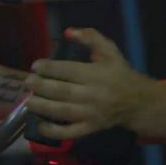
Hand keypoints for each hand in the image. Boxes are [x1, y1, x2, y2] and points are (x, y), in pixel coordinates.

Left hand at [24, 27, 154, 139]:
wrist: (137, 101)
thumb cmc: (120, 73)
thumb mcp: (110, 51)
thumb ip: (91, 37)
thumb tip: (68, 32)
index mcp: (97, 74)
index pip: (69, 71)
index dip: (50, 68)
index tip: (35, 66)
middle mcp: (93, 95)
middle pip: (62, 92)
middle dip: (41, 87)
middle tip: (27, 82)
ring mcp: (91, 114)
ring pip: (63, 112)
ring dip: (43, 107)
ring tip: (28, 101)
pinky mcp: (90, 128)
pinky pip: (69, 132)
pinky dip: (53, 131)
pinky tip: (40, 125)